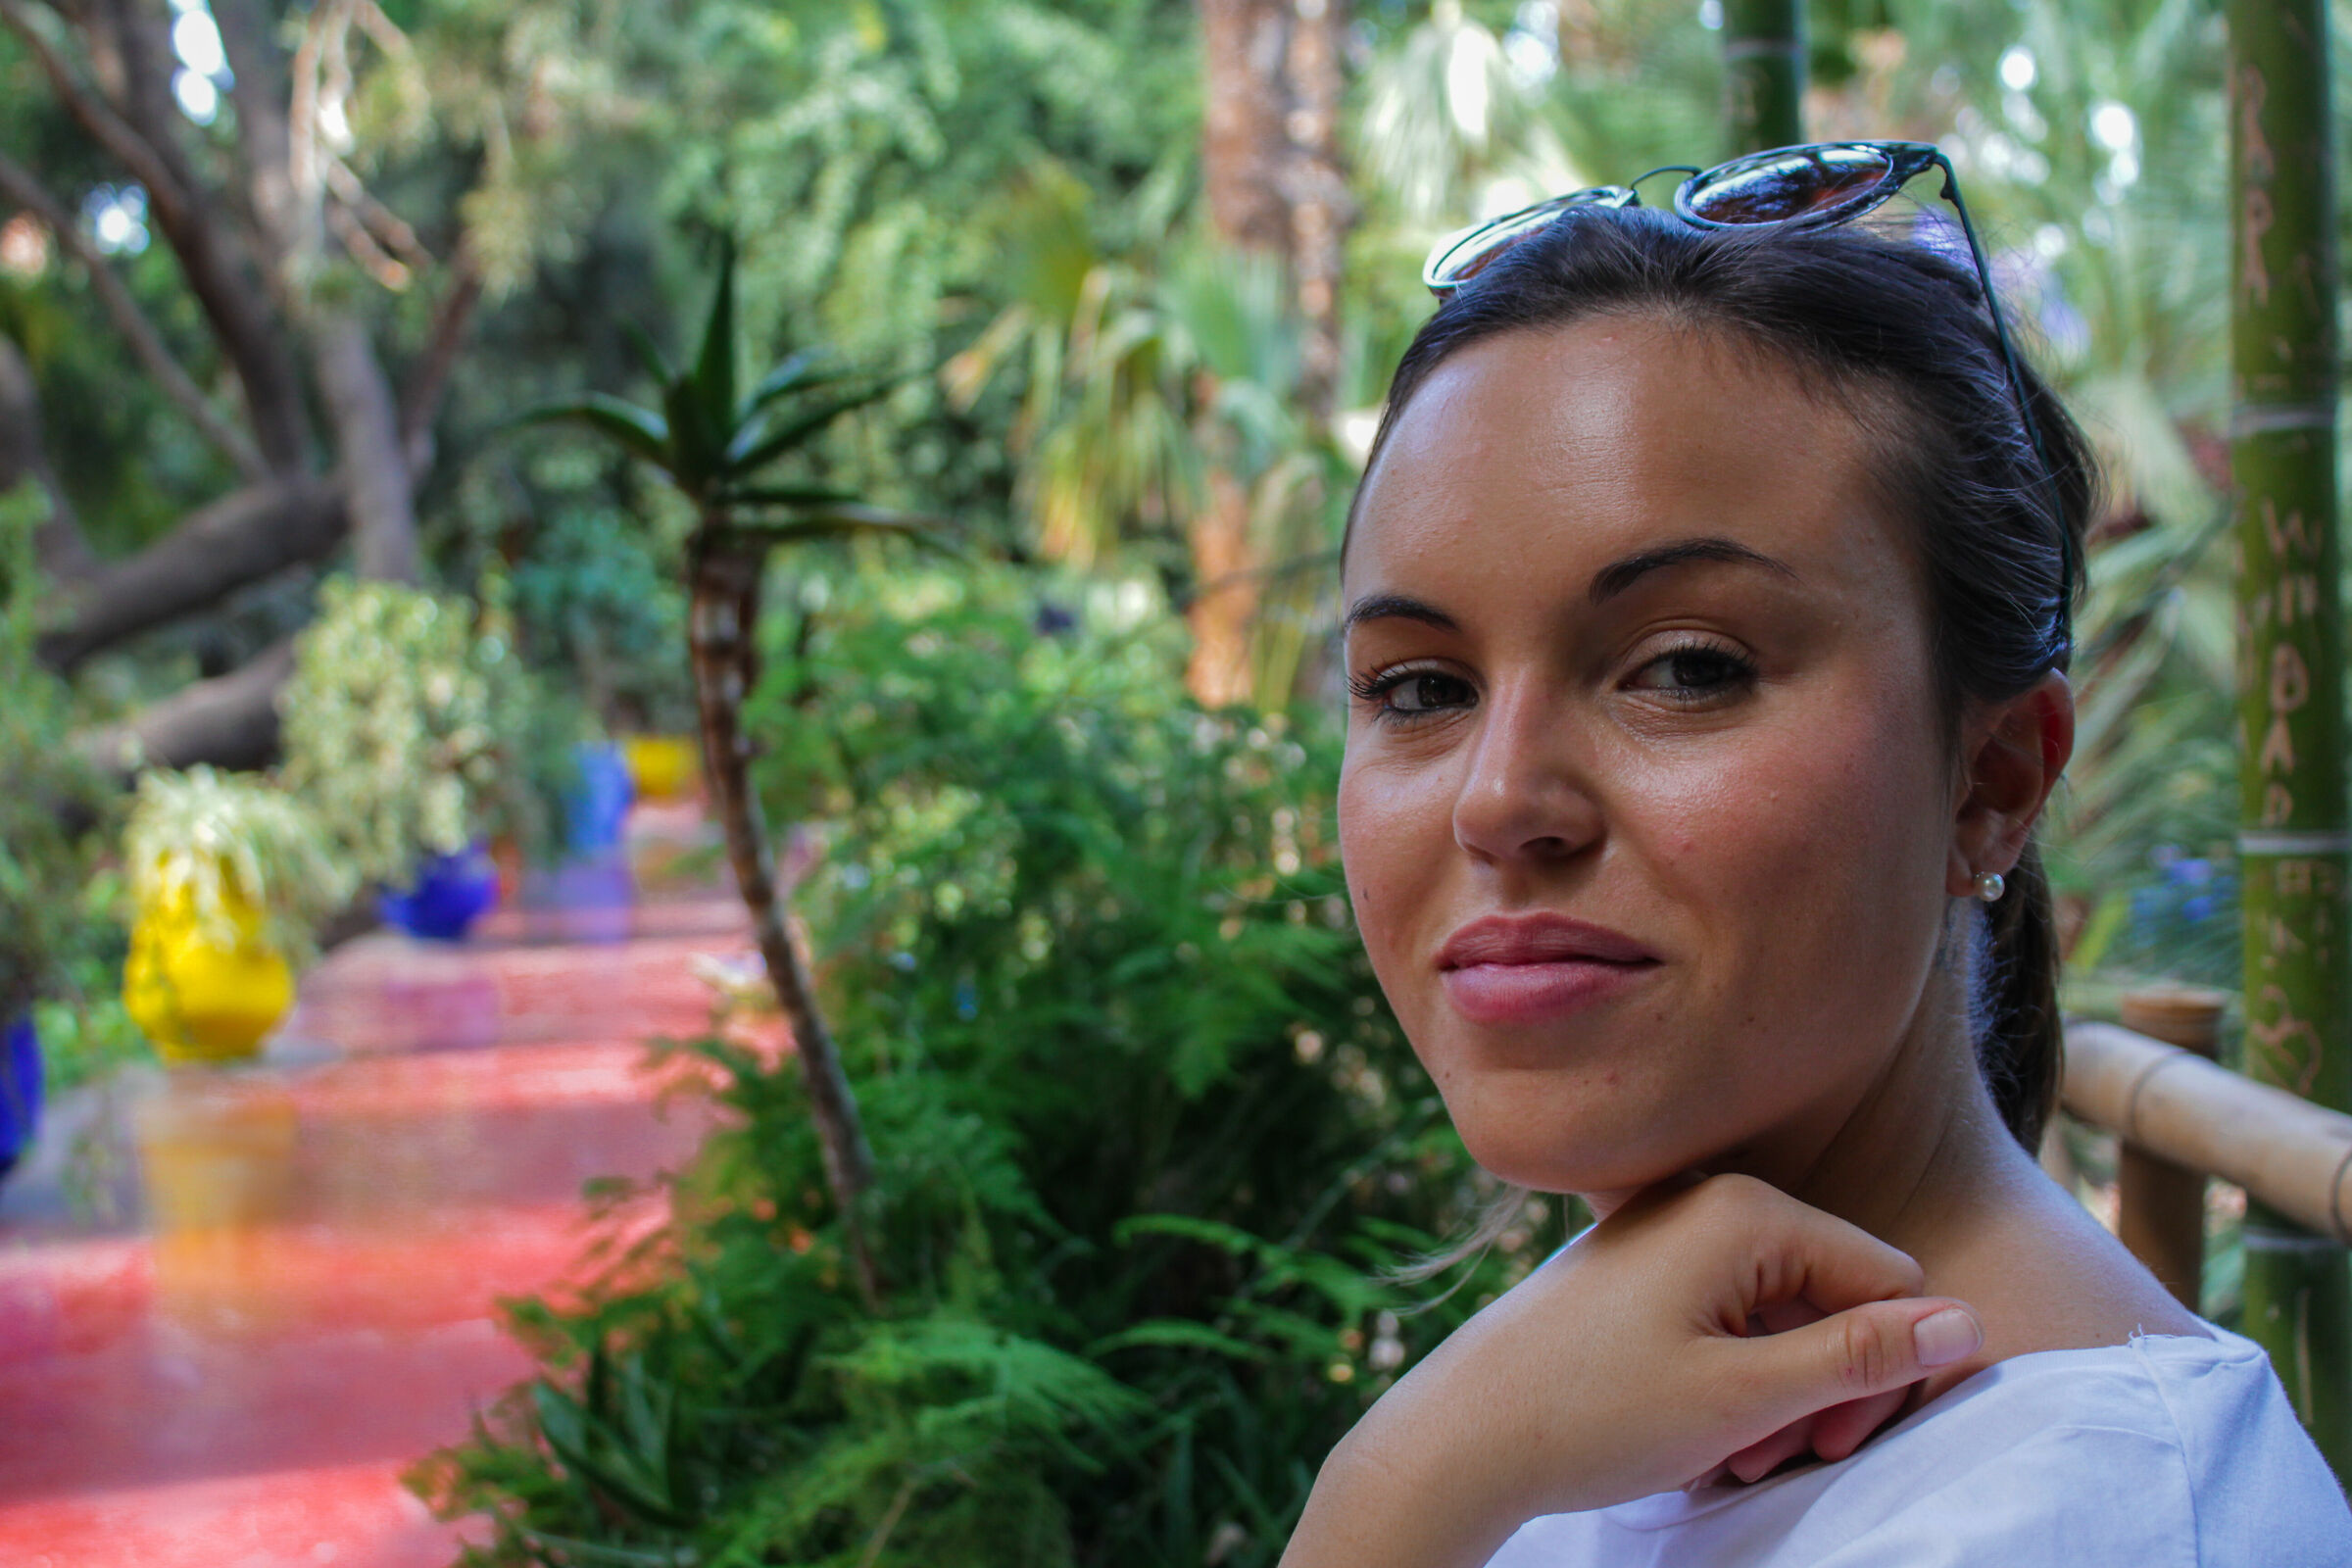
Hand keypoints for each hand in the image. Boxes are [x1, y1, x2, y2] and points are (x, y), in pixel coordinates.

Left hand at [1280, 1174, 1983, 1567]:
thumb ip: (1859, 1357)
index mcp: (1746, 1210)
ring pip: (1786, 1316)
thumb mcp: (1745, 1396)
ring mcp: (1673, 1230)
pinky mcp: (1646, 1267)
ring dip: (1782, 1394)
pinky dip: (1736, 1379)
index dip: (1888, 1371)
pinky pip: (1731, 1316)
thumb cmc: (1594, 1412)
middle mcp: (1711, 1199)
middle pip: (1839, 1295)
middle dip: (1829, 1387)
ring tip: (1732, 1452)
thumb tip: (1967, 1324)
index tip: (1837, 1442)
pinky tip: (1702, 1432)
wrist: (1462, 1433)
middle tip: (1783, 1457)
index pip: (1890, 1280)